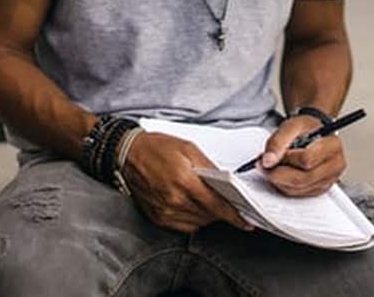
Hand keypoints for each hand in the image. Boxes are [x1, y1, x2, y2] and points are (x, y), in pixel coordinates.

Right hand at [122, 132, 254, 233]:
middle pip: (209, 216)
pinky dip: (194, 219)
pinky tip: (194, 206)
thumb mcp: (188, 148)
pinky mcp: (158, 217)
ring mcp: (165, 211)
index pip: (216, 205)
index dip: (234, 215)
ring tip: (209, 201)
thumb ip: (209, 167)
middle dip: (222, 212)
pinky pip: (184, 226)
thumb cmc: (157, 147)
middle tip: (230, 204)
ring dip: (208, 215)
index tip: (246, 221)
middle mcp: (174, 199)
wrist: (127, 154)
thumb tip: (227, 183)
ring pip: (198, 223)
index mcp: (184, 180)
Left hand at [259, 115, 346, 196]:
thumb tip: (268, 160)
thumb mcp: (292, 125)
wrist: (315, 133)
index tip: (268, 156)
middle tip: (263, 165)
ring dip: (279, 180)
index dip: (285, 159)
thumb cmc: (307, 129)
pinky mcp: (320, 188)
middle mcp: (334, 165)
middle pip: (303, 178)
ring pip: (298, 188)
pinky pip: (298, 193)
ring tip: (271, 167)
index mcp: (332, 146)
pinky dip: (284, 185)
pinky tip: (280, 173)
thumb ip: (278, 141)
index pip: (307, 159)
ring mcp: (329, 179)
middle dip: (277, 173)